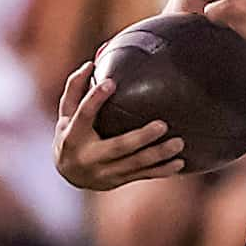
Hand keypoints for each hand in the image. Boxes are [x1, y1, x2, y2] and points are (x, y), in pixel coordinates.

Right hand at [52, 72, 181, 191]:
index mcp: (73, 135)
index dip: (95, 98)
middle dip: (141, 138)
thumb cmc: (70, 133)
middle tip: (163, 124)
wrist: (68, 174)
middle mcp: (89, 157)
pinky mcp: (117, 181)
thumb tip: (90, 63)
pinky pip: (142, 175)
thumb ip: (76, 88)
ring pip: (135, 164)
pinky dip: (161, 171)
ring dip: (158, 155)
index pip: (84, 115)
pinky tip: (179, 163)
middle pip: (119, 146)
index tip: (111, 82)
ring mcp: (104, 172)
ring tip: (179, 143)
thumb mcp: (66, 112)